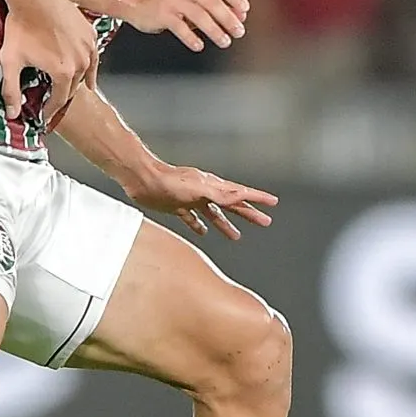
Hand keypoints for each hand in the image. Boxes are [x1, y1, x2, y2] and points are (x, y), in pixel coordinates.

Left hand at [0, 0, 97, 120]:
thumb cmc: (22, 23)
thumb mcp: (10, 60)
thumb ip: (11, 90)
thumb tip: (12, 113)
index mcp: (64, 72)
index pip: (59, 101)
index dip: (50, 110)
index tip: (44, 115)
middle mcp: (81, 61)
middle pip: (72, 88)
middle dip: (60, 96)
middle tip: (50, 101)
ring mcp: (88, 47)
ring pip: (84, 74)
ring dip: (74, 82)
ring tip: (64, 89)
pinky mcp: (91, 34)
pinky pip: (93, 57)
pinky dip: (88, 67)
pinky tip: (88, 75)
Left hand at [122, 161, 277, 239]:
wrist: (142, 180)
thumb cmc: (169, 182)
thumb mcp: (198, 188)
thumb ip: (219, 194)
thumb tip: (239, 197)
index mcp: (212, 186)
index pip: (241, 193)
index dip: (258, 198)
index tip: (273, 203)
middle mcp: (204, 192)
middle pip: (231, 205)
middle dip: (248, 213)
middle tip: (265, 222)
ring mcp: (191, 200)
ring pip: (213, 214)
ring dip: (225, 224)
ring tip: (236, 237)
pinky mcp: (176, 207)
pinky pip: (192, 218)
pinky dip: (199, 226)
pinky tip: (202, 233)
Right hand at [127, 0, 248, 52]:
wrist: (136, 0)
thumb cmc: (169, 1)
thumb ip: (214, 5)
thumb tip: (239, 16)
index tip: (244, 10)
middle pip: (212, 1)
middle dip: (228, 18)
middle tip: (238, 31)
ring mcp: (173, 0)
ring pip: (198, 14)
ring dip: (214, 30)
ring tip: (224, 41)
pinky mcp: (162, 14)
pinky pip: (179, 26)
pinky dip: (191, 37)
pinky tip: (198, 45)